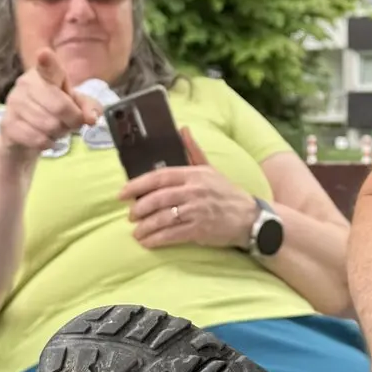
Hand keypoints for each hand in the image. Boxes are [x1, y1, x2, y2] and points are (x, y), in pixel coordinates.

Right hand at [0, 48, 101, 163]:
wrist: (22, 134)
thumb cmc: (52, 112)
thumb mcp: (75, 105)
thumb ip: (88, 107)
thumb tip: (91, 118)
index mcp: (44, 73)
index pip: (48, 67)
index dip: (47, 61)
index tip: (44, 54)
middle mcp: (26, 83)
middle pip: (60, 107)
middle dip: (72, 121)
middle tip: (69, 124)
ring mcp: (14, 103)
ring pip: (49, 126)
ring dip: (58, 134)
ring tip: (54, 130)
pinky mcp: (7, 124)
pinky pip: (37, 139)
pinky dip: (47, 143)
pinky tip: (44, 139)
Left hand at [118, 128, 256, 248]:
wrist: (249, 218)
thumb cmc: (226, 193)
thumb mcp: (210, 169)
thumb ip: (193, 151)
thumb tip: (183, 129)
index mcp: (194, 174)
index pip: (159, 177)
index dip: (138, 185)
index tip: (122, 193)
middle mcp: (194, 191)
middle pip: (157, 198)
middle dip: (139, 208)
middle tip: (130, 215)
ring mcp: (197, 211)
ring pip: (162, 218)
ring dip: (145, 227)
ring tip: (137, 232)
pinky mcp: (199, 229)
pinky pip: (172, 235)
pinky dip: (156, 240)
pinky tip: (148, 242)